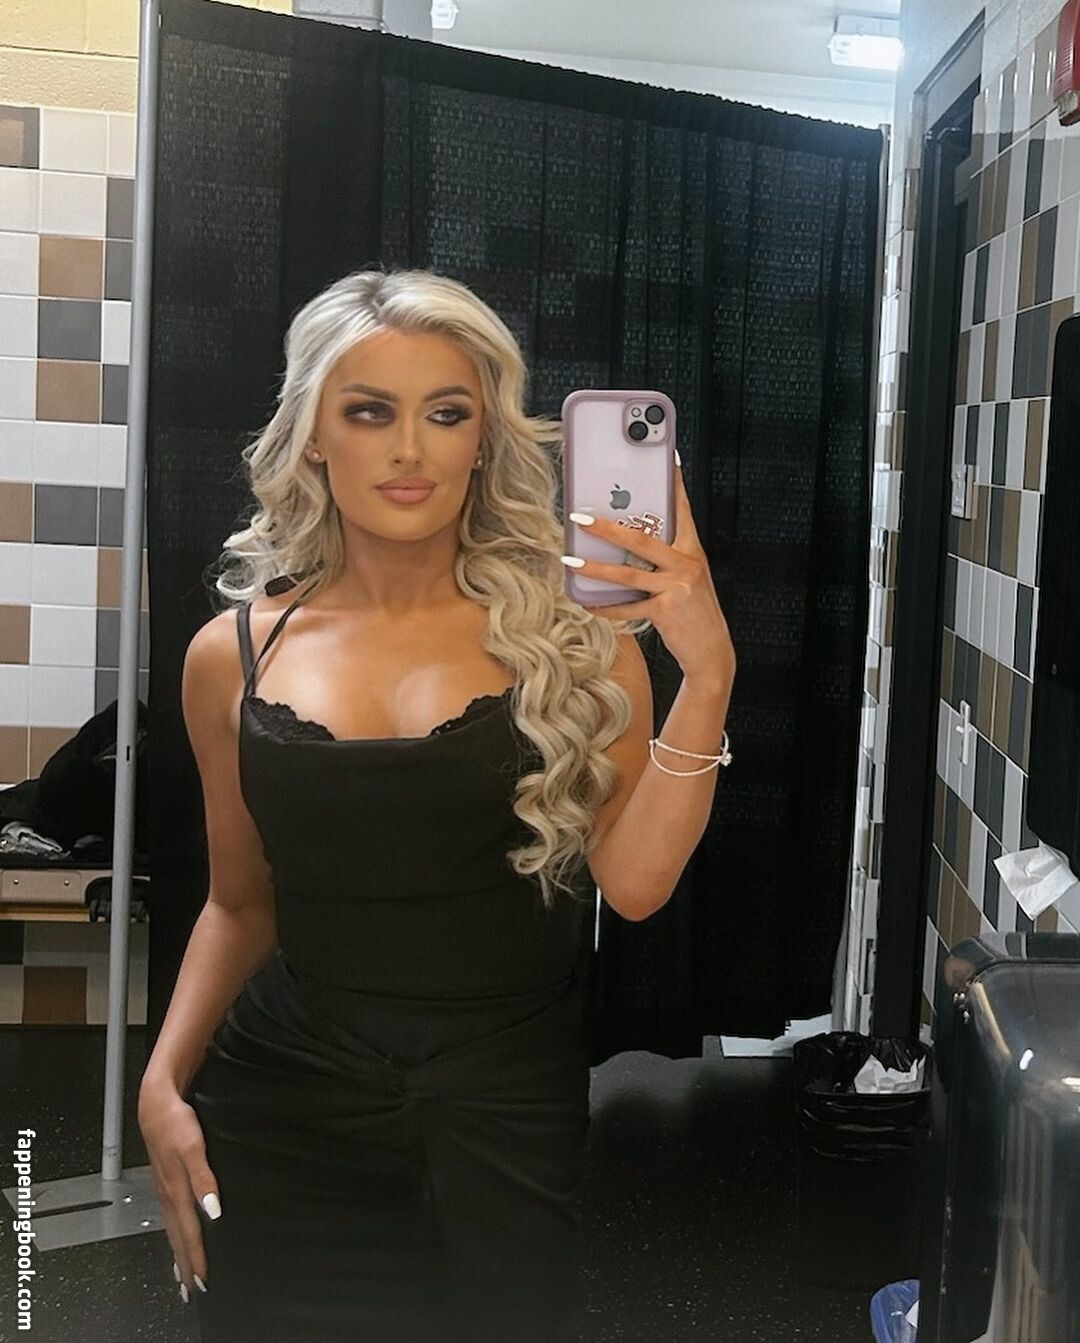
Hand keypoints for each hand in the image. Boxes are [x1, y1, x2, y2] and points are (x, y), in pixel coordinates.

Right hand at [138, 1075, 220, 1303]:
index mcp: (176, 1191)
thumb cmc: (175, 1122)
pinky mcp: (165, 1180)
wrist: (156, 1102)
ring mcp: (164, 1188)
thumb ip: (204, 1178)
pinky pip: (170, 1216)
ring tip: (182, 1276)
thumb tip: (212, 1211)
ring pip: (172, 1230)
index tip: (203, 1281)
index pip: (189, 1233)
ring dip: (178, 1253)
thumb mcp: (193, 1147)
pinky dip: (174, 1233)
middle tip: (192, 1292)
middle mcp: (168, 1195)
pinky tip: (178, 1236)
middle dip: (185, 1266)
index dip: (196, 1258)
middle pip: (178, 1238)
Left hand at [563, 456, 735, 684]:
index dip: (675, 483)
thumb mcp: (686, 578)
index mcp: (691, 550)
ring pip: (629, 572)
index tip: (669, 458)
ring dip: (595, 566)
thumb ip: (664, 559)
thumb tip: (624, 542)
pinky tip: (587, 602)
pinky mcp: (666, 611)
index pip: (682, 510)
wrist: (711, 650)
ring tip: (571, 559)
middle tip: (580, 517)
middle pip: (642, 538)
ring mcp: (677, 587)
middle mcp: (686, 564)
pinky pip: (628, 607)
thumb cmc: (694, 611)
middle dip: (607, 526)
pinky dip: (605, 606)